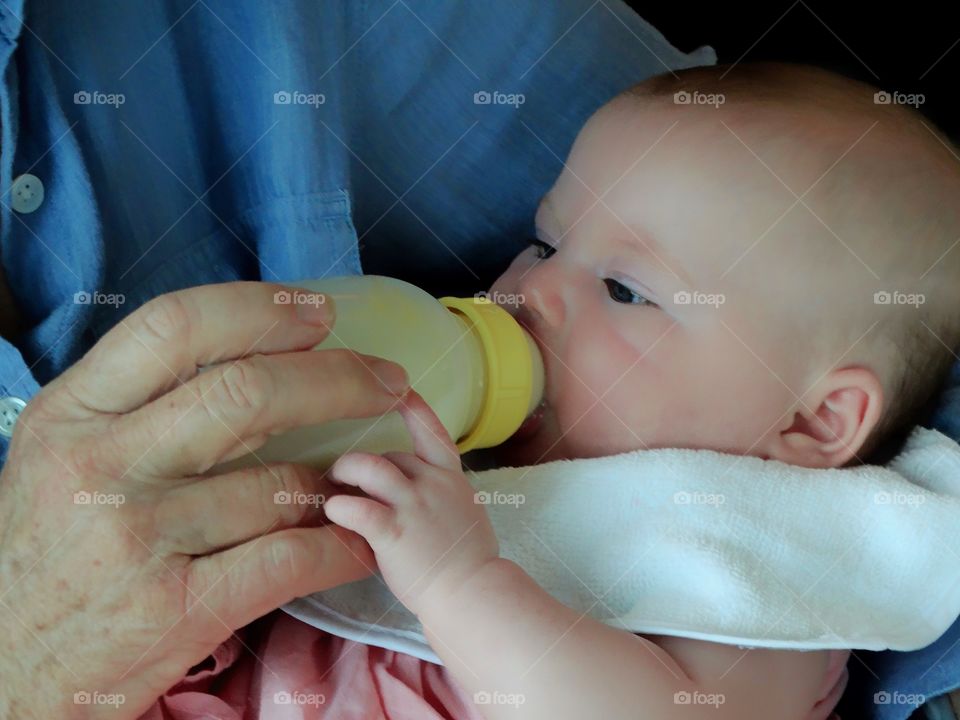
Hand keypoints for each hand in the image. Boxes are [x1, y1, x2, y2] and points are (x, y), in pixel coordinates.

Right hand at [0, 281, 409, 718]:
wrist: (4, 669)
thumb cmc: (44, 553)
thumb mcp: (58, 457)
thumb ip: (133, 407)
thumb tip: (245, 358)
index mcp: (71, 414)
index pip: (177, 328)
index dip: (262, 310)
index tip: (319, 314)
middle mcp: (105, 466)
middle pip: (247, 392)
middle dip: (338, 378)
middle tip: (384, 380)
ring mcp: (142, 538)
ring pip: (279, 481)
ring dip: (340, 476)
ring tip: (362, 474)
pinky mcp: (179, 608)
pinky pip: (290, 557)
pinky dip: (339, 546)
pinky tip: (355, 540)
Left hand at [324, 391, 498, 617]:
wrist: (472, 593)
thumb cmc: (468, 562)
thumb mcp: (464, 512)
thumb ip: (441, 493)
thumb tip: (419, 488)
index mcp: (452, 478)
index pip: (432, 431)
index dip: (414, 408)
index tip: (398, 389)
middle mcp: (433, 483)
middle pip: (389, 454)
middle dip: (365, 466)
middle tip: (345, 480)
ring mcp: (414, 506)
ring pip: (369, 467)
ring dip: (345, 471)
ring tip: (333, 486)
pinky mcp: (393, 532)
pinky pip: (356, 508)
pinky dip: (339, 506)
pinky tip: (334, 513)